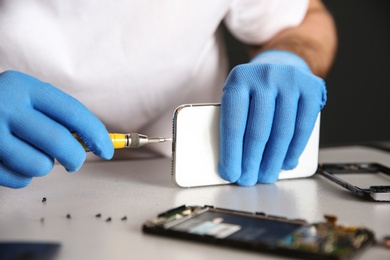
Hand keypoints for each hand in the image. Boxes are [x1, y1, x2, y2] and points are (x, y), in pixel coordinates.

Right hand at [0, 71, 113, 187]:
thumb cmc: (2, 107)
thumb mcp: (25, 97)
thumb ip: (55, 114)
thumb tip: (95, 141)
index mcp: (23, 86)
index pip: (73, 112)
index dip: (97, 134)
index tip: (108, 150)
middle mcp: (4, 106)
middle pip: (60, 142)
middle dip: (75, 158)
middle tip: (74, 162)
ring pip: (40, 165)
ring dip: (44, 166)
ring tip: (32, 155)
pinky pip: (18, 180)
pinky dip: (23, 176)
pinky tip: (13, 162)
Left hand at [218, 50, 325, 185]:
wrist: (280, 65)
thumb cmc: (253, 90)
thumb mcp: (237, 98)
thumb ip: (233, 122)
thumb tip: (231, 163)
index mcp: (238, 80)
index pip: (233, 124)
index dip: (232, 154)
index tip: (230, 173)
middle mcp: (264, 76)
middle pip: (258, 131)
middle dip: (252, 162)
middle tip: (248, 180)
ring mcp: (290, 80)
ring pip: (282, 132)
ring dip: (273, 161)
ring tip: (266, 175)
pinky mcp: (311, 88)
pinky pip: (303, 127)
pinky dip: (294, 150)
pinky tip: (285, 163)